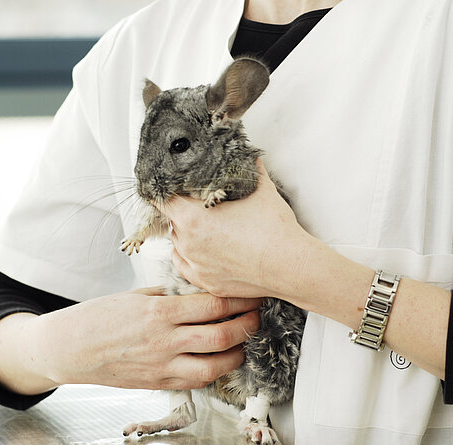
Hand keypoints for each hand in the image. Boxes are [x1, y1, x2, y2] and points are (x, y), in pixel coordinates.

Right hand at [26, 288, 260, 390]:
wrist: (71, 348)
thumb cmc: (99, 317)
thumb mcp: (135, 295)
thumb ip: (170, 295)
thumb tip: (201, 290)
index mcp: (158, 311)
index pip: (212, 305)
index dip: (238, 299)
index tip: (251, 293)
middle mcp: (164, 341)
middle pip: (221, 336)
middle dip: (246, 325)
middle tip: (257, 315)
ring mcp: (161, 366)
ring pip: (214, 366)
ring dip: (236, 353)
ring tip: (244, 341)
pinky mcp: (158, 383)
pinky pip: (196, 381)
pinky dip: (214, 371)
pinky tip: (221, 360)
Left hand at [160, 160, 310, 298]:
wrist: (290, 265)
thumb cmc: (274, 230)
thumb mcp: (260, 189)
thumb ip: (248, 168)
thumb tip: (247, 155)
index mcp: (192, 217)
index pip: (162, 198)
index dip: (165, 189)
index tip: (170, 186)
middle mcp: (188, 243)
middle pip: (172, 220)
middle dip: (183, 211)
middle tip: (201, 205)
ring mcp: (195, 265)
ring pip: (178, 243)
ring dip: (187, 234)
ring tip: (209, 228)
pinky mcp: (205, 282)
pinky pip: (185, 265)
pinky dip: (190, 256)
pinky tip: (203, 249)